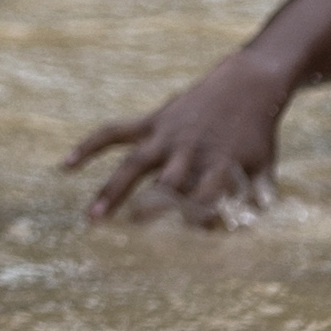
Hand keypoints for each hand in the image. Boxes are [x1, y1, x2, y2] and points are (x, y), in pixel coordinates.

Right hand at [61, 56, 290, 224]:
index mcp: (219, 165)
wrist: (248, 84)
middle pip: (165, 185)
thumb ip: (257, 198)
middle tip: (129, 237)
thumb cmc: (257, 133)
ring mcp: (167, 136)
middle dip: (147, 211)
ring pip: (134, 164)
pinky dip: (89, 145)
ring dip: (112, 191)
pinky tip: (66, 165)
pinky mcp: (152, 121)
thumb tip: (252, 232)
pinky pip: (115, 131)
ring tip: (91, 217)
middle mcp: (189, 152)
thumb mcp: (265, 166)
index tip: (187, 245)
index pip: (205, 200)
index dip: (197, 222)